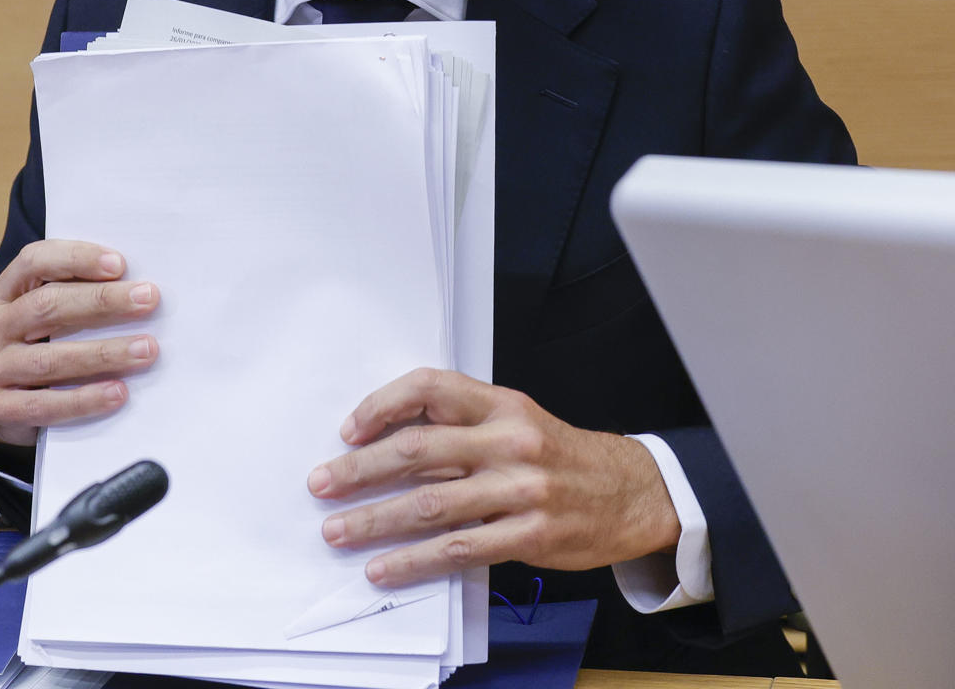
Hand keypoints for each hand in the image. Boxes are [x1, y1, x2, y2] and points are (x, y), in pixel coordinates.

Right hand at [0, 239, 160, 447]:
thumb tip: (137, 290)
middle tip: (148, 300)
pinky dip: (84, 399)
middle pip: (46, 306)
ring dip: (103, 353)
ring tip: (146, 350)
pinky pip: (44, 405)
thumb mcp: (48, 316)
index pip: (33, 262)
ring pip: (48, 358)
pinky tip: (118, 393)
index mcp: (4, 293)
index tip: (119, 264)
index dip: (76, 258)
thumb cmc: (42, 346)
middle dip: (102, 301)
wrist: (3, 406)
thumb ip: (79, 297)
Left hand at [306, 368, 679, 585]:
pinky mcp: (530, 533)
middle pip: (419, 449)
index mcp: (502, 403)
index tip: (349, 429)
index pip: (431, 387)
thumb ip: (463, 427)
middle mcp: (510, 439)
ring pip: (432, 503)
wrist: (632, 492)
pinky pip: (459, 548)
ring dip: (376, 520)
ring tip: (339, 531)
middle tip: (322, 484)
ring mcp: (521, 488)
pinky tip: (385, 568)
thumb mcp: (518, 421)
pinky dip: (415, 560)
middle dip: (361, 469)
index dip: (383, 405)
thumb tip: (388, 446)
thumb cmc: (561, 457)